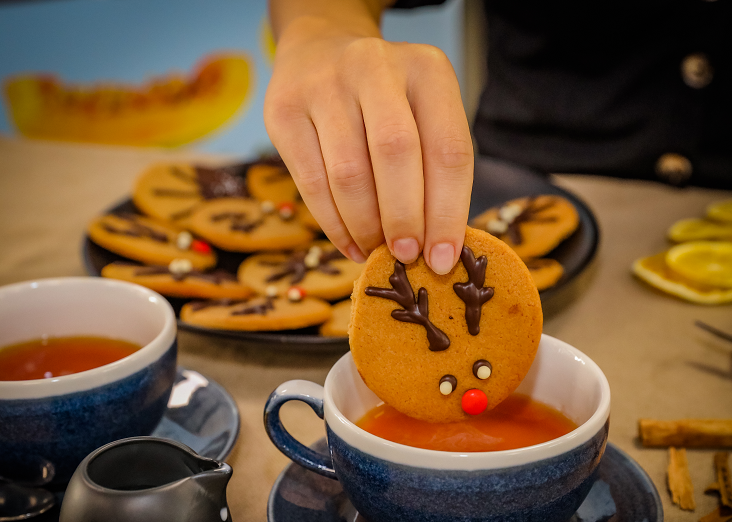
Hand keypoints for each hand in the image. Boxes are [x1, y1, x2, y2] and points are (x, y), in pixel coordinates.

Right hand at [264, 11, 472, 273]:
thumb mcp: (422, 117)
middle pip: (396, 155)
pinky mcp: (283, 111)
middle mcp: (375, 66)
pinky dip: (334, 225)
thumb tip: (436, 251)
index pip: (448, 149)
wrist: (320, 51)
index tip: (442, 260)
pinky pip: (311, 183)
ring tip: (377, 252)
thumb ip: (434, 172)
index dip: (447, 212)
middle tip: (406, 258)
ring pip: (349, 174)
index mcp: (427, 70)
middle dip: (404, 219)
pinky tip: (351, 245)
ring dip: (366, 227)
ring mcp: (324, 85)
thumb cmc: (387, 103)